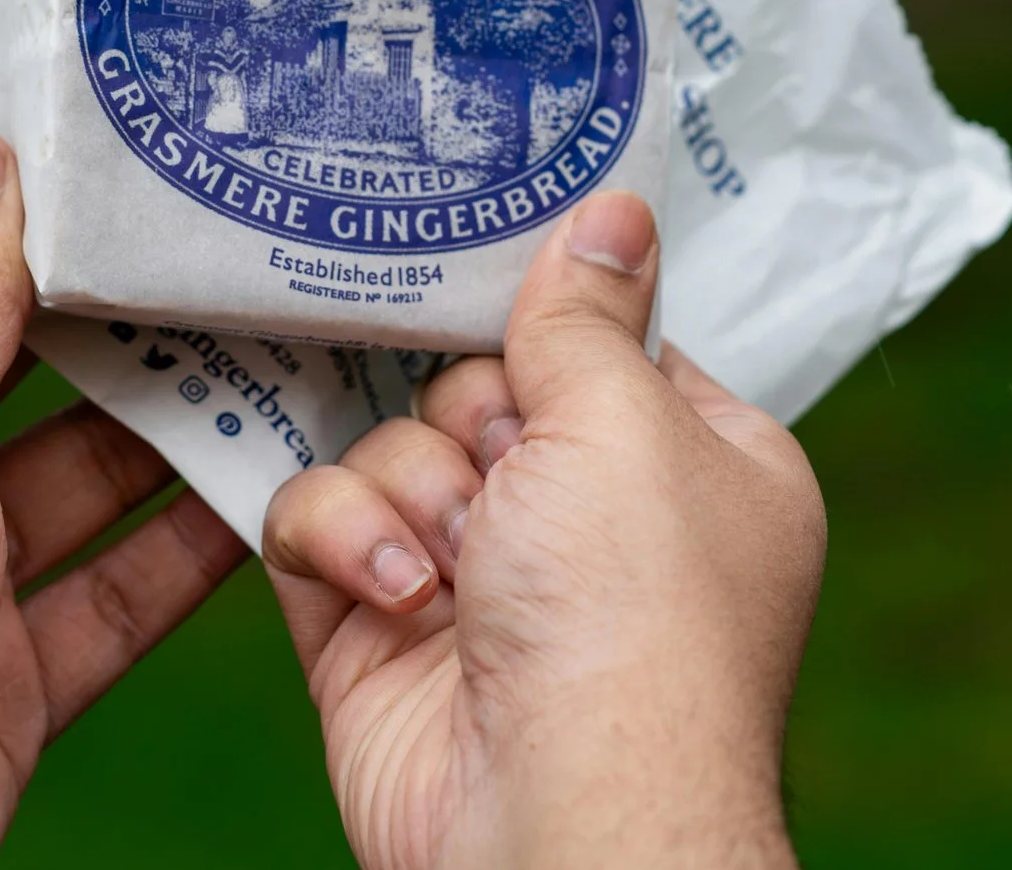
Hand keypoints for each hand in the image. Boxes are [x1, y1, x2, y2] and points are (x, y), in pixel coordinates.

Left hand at [0, 126, 244, 869]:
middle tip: (260, 259)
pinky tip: (280, 490)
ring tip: (299, 358)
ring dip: (183, 427)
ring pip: (87, 469)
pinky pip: (114, 580)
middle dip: (139, 320)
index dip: (43, 205)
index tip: (159, 159)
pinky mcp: (5, 662)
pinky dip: (190, 543)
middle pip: (30, 359)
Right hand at [262, 191, 824, 869]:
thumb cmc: (633, 619)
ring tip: (455, 565)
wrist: (555, 821)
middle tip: (506, 471)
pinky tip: (399, 597)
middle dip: (474, 421)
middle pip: (477, 383)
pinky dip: (347, 543)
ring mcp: (477, 573)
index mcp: (693, 464)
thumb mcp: (625, 421)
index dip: (554, 322)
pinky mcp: (375, 623)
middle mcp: (588, 517)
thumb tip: (613, 204)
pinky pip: (319, 516)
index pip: (604, 342)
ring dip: (412, 491)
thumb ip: (586, 310)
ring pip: (388, 442)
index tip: (506, 284)